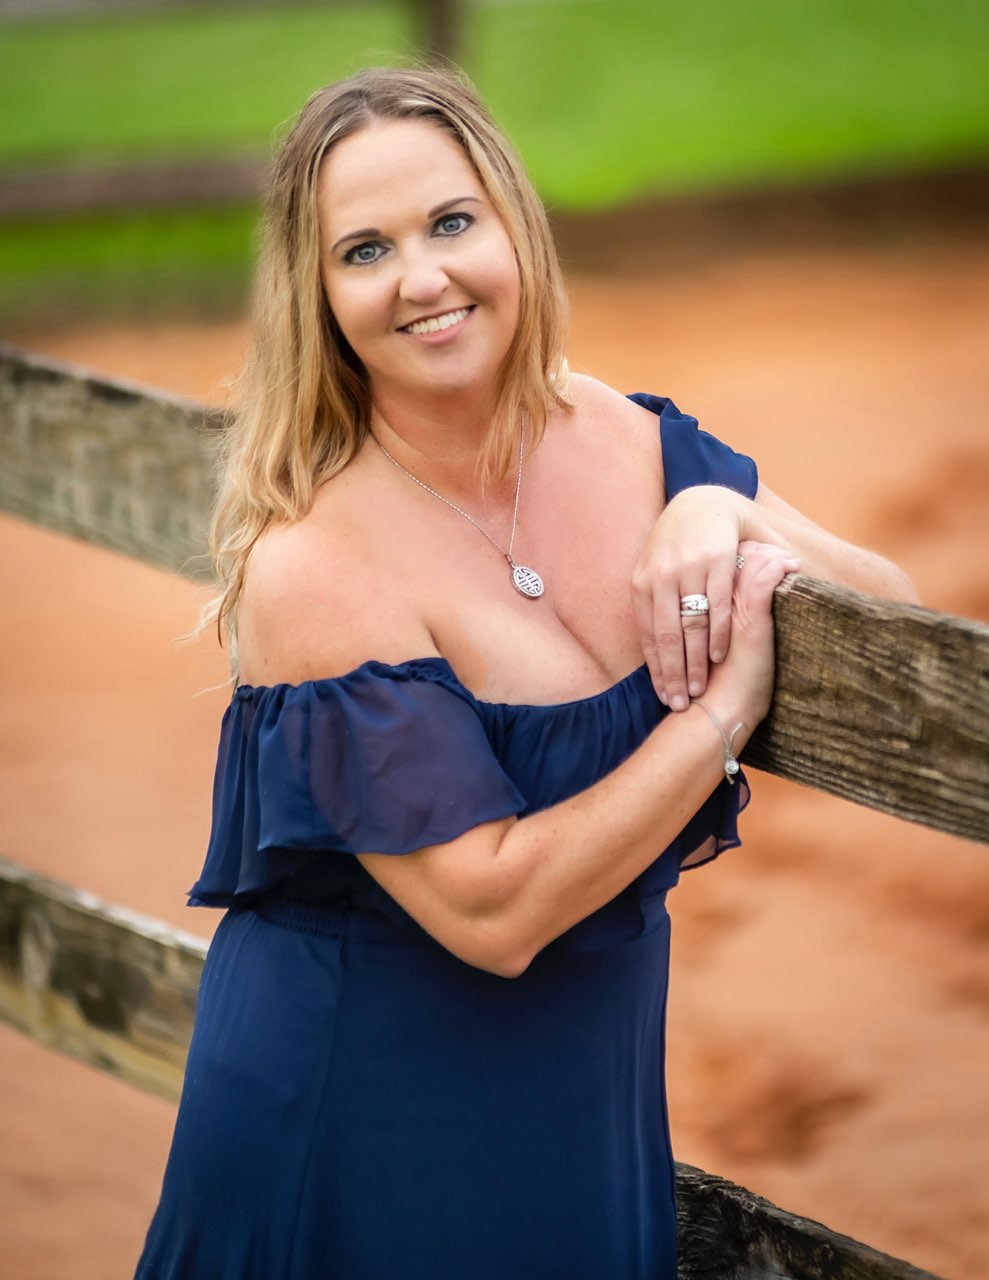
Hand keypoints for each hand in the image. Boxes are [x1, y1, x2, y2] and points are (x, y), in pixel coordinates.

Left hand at [631, 486, 794, 709]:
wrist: (701, 504)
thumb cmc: (677, 549)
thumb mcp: (655, 573)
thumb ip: (653, 607)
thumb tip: (651, 653)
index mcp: (642, 584)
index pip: (648, 636)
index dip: (656, 670)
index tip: (664, 698)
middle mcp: (661, 576)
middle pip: (668, 636)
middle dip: (674, 674)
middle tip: (681, 704)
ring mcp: (689, 568)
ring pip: (692, 624)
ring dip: (695, 661)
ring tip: (699, 689)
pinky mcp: (717, 560)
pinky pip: (717, 605)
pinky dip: (718, 633)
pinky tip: (718, 656)